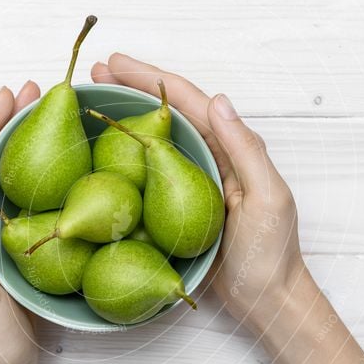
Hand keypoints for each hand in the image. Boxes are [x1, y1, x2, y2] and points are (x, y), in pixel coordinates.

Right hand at [92, 54, 305, 327]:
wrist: (265, 300)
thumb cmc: (271, 254)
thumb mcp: (268, 198)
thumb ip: (246, 150)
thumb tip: (219, 101)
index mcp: (230, 149)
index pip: (188, 103)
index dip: (151, 78)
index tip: (116, 63)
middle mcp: (209, 159)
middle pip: (166, 113)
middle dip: (131, 88)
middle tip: (95, 73)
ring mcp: (190, 183)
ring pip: (153, 139)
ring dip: (125, 117)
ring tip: (92, 100)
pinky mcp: (176, 208)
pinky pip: (147, 174)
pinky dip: (125, 158)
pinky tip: (103, 155)